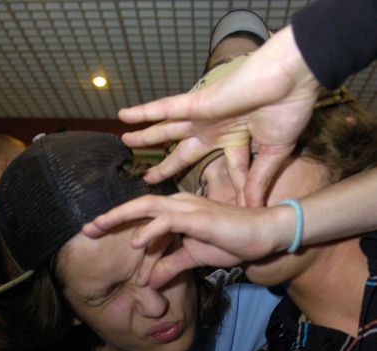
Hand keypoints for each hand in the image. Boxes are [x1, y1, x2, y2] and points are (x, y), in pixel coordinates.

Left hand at [83, 193, 289, 286]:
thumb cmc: (231, 242)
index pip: (141, 213)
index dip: (117, 220)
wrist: (262, 236)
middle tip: (87, 228)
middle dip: (110, 217)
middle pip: (137, 205)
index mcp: (177, 211)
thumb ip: (170, 266)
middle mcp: (179, 203)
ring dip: (121, 218)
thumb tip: (148, 281)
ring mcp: (188, 208)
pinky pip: (168, 221)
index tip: (94, 231)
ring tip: (99, 228)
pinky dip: (150, 231)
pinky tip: (135, 243)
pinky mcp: (198, 218)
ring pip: (147, 207)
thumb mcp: (193, 258)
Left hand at [118, 26, 318, 205]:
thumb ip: (258, 179)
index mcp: (236, 139)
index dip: (223, 185)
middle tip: (148, 177)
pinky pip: (164, 108)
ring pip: (167, 128)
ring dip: (146, 135)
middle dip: (166, 165)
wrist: (292, 80)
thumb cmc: (288, 110)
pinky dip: (144, 112)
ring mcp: (204, 114)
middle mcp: (216, 127)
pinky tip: (124, 115)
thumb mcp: (273, 153)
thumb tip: (252, 205)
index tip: (208, 204)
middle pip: (183, 151)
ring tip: (126, 140)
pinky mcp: (198, 102)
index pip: (225, 167)